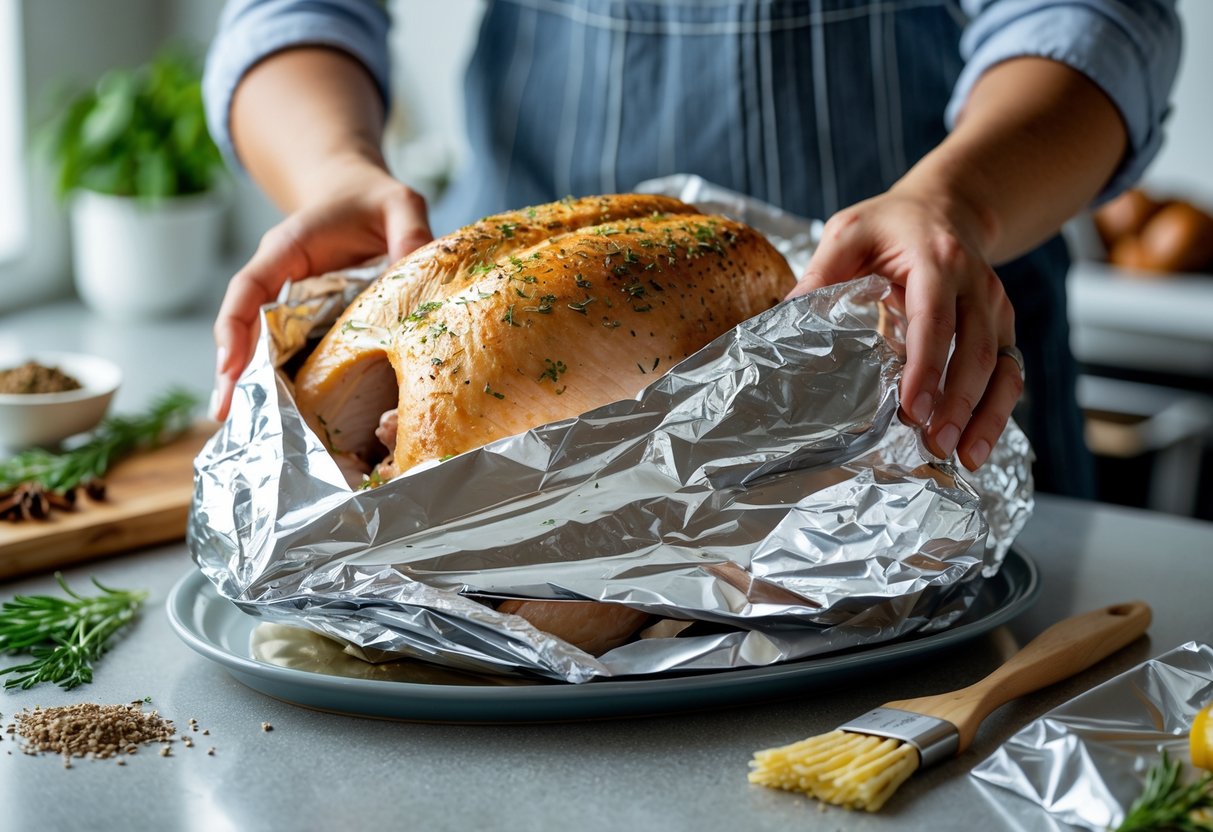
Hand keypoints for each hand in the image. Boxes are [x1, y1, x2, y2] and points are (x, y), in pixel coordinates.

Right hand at [210, 167, 431, 420]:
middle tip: (228, 417)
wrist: (361, 199)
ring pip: (264, 349)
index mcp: (289, 247)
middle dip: (235, 372)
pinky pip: (292, 356)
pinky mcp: (309, 325)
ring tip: (250, 433)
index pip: (250, 285)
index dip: (236, 326)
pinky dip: (286, 387)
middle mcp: (280, 281)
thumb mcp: (398, 203)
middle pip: (246, 329)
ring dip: (255, 387)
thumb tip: (420, 265)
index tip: (230, 366)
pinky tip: (290, 423)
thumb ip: (410, 229)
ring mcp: (291, 306)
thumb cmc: (374, 200)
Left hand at [787, 186, 1021, 470]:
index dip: (926, 367)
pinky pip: (1009, 372)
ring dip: (986, 416)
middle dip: (958, 403)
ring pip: (1002, 366)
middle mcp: (976, 285)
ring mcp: (995, 308)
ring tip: (964, 458)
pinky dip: (997, 411)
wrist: (948, 206)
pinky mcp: (1002, 327)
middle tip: (935, 444)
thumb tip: (786, 316)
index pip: (934, 320)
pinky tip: (977, 445)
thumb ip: (821, 272)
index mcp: (937, 261)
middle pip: (974, 351)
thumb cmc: (890, 225)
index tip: (913, 409)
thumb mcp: (848, 232)